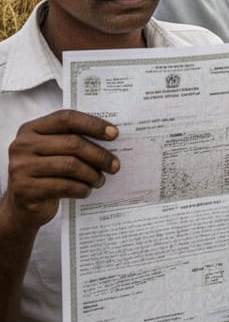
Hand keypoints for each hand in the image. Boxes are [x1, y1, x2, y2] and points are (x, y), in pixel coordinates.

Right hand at [2, 110, 119, 231]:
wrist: (22, 203)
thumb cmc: (46, 171)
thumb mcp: (53, 150)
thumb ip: (72, 138)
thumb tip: (111, 135)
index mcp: (31, 129)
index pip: (66, 118)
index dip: (93, 124)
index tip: (114, 134)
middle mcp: (22, 145)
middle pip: (72, 143)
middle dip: (99, 155)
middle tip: (115, 165)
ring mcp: (21, 167)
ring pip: (70, 165)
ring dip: (92, 174)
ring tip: (101, 180)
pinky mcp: (24, 189)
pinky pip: (63, 186)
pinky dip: (81, 188)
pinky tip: (87, 190)